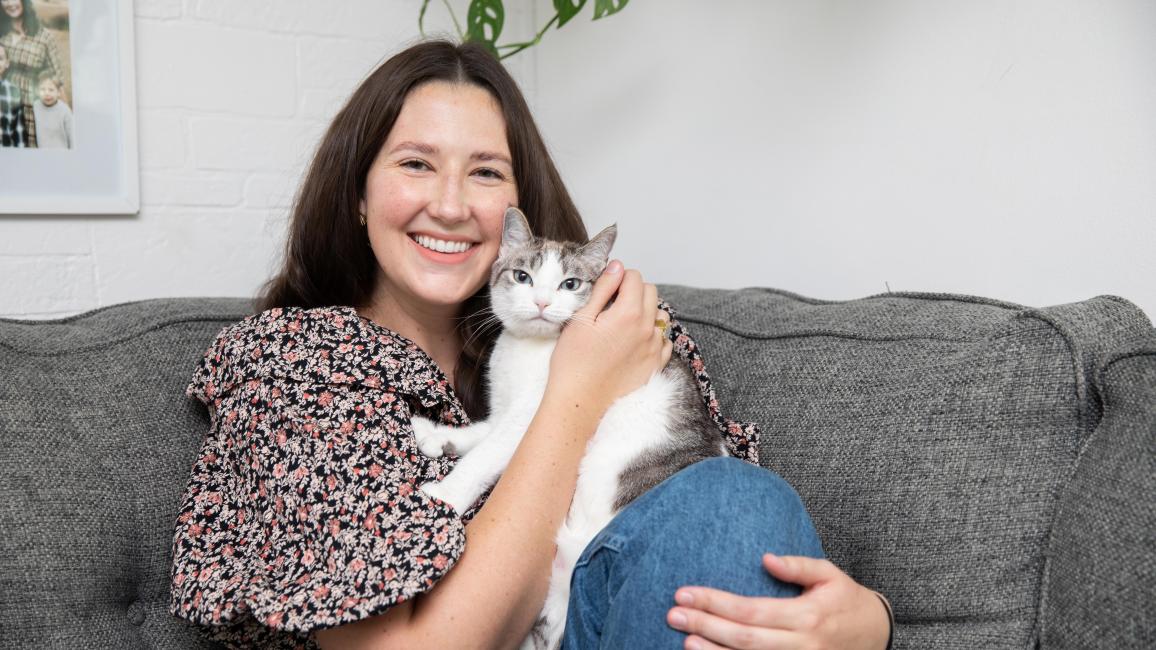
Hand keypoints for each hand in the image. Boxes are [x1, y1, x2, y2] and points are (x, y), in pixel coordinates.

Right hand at [547, 260, 672, 415]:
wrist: (579, 403)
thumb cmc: (573, 362)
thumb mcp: (581, 319)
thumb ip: (603, 289)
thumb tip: (617, 266)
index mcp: (628, 313)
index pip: (635, 277)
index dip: (618, 277)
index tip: (606, 288)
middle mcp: (647, 329)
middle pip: (651, 292)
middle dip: (633, 290)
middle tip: (611, 304)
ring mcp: (654, 348)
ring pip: (660, 315)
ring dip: (646, 312)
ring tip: (622, 323)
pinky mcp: (655, 366)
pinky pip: (664, 341)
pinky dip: (653, 335)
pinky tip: (634, 342)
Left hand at [666, 554, 890, 649]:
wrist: (877, 636)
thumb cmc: (847, 601)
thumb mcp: (830, 575)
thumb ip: (799, 565)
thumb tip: (766, 558)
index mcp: (807, 616)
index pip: (751, 610)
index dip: (715, 603)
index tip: (685, 593)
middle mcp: (801, 645)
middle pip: (743, 638)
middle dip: (705, 625)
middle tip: (673, 613)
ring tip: (684, 638)